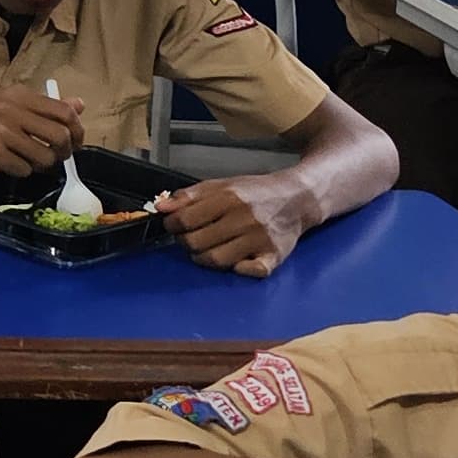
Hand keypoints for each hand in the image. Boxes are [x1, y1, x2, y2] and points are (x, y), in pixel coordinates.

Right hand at [0, 87, 82, 175]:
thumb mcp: (6, 106)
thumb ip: (42, 107)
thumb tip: (79, 105)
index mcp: (17, 94)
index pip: (64, 111)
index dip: (77, 130)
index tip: (74, 143)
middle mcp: (11, 109)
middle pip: (60, 134)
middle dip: (64, 152)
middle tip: (56, 158)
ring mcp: (1, 131)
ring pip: (44, 156)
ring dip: (41, 166)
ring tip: (28, 162)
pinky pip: (23, 170)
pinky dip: (20, 172)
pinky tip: (7, 166)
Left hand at [150, 177, 307, 276]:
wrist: (297, 198)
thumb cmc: (255, 193)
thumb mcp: (220, 185)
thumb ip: (188, 196)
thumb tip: (161, 208)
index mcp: (229, 198)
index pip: (185, 220)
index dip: (172, 225)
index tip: (175, 225)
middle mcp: (245, 219)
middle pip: (196, 243)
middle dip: (186, 242)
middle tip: (192, 237)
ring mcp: (261, 239)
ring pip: (217, 260)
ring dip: (205, 258)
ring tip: (207, 249)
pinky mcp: (274, 256)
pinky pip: (250, 272)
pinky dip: (239, 269)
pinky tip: (235, 259)